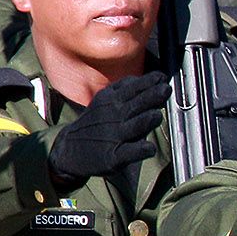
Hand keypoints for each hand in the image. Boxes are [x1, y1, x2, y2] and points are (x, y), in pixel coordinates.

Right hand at [47, 71, 168, 185]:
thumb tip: (156, 77)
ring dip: (146, 120)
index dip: (149, 82)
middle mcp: (114, 117)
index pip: (133, 88)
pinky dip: (140, 150)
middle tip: (165, 89)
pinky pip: (129, 153)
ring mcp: (114, 138)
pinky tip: (149, 148)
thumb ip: (128, 88)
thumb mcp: (106, 100)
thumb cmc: (98, 122)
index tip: (162, 77)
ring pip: (135, 127)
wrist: (70, 150)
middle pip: (136, 105)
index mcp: (112, 101)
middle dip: (152, 96)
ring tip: (156, 115)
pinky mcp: (113, 158)